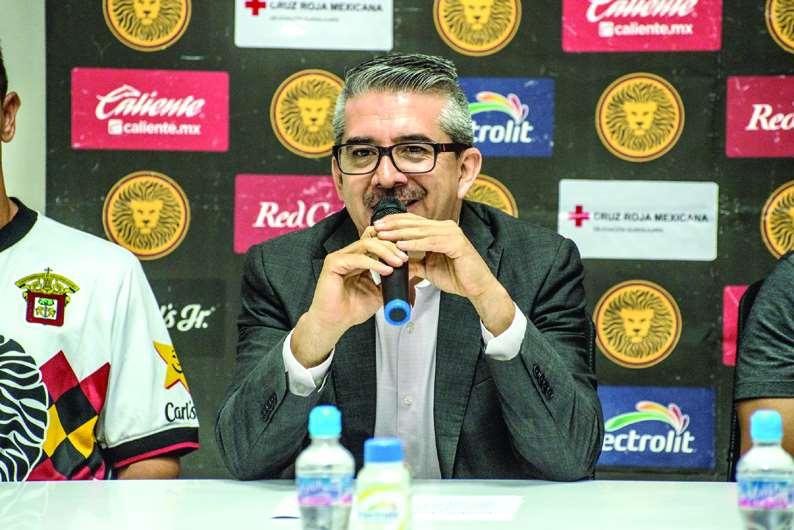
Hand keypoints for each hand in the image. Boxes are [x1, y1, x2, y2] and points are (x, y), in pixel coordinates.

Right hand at [291, 227, 407, 366]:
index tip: (408, 255)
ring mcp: (340, 257)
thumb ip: (392, 281)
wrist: (335, 322)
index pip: (376, 240)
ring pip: (366, 244)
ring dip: (385, 252)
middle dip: (392, 246)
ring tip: (398, 263)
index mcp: (358, 258)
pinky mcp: (333, 263)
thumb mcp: (380, 292)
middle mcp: (349, 254)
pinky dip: (373, 263)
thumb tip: (411, 273)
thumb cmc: (352, 308)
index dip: (392, 244)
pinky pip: (357, 258)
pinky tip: (386, 270)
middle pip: (373, 238)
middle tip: (404, 258)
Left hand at [374, 213, 514, 334]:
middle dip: (393, 225)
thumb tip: (396, 262)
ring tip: (383, 235)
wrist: (477, 288)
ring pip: (421, 231)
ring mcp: (452, 233)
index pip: (414, 222)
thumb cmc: (457, 277)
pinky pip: (430, 242)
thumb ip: (414, 263)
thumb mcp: (429, 269)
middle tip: (376, 227)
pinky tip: (401, 245)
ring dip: (400, 233)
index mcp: (440, 230)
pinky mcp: (456, 243)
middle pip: (415, 223)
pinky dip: (415, 244)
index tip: (377, 226)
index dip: (395, 222)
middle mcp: (446, 227)